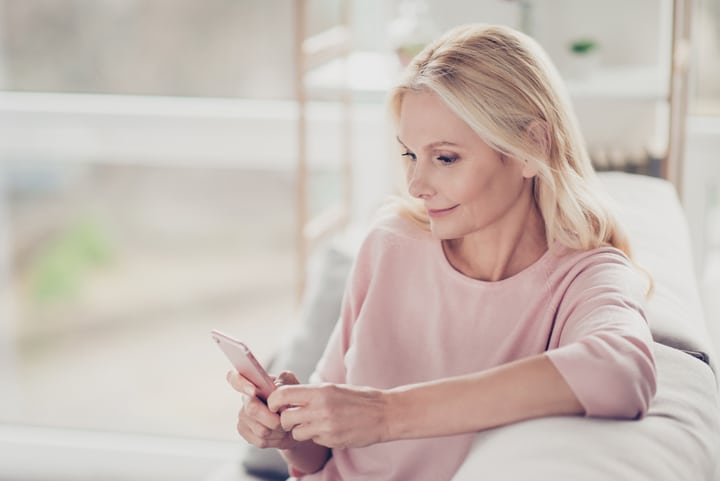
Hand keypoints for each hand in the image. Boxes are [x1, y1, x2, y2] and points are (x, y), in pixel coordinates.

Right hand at [227, 370, 300, 448]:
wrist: (295, 421)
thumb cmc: (292, 399)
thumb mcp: (293, 385)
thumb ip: (285, 381)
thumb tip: (275, 386)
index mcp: (254, 381)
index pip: (234, 378)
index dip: (241, 384)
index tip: (253, 390)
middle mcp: (245, 398)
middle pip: (252, 409)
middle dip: (274, 418)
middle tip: (286, 418)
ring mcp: (242, 416)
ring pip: (261, 429)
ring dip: (279, 430)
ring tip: (286, 426)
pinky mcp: (244, 431)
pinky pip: (260, 440)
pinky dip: (276, 439)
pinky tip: (280, 434)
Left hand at [268, 383, 389, 448]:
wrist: (384, 414)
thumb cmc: (359, 398)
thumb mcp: (334, 389)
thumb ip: (312, 394)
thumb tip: (288, 399)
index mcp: (320, 391)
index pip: (283, 395)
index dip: (273, 401)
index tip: (275, 405)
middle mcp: (320, 408)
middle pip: (285, 418)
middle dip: (286, 420)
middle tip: (294, 417)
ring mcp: (326, 427)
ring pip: (297, 433)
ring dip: (300, 430)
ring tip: (314, 424)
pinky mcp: (332, 441)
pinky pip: (313, 440)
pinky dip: (316, 436)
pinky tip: (330, 430)